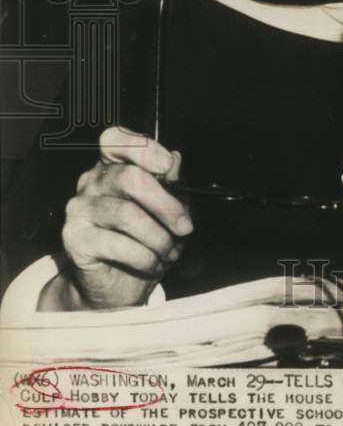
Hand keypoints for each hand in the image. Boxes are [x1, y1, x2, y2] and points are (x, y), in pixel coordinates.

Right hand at [57, 126, 192, 309]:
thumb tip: (175, 160)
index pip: (115, 139)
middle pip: (129, 178)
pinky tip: (151, 263)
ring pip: (127, 214)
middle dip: (166, 205)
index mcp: (113, 166)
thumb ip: (171, 184)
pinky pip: (117, 244)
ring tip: (169, 251)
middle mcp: (91, 181)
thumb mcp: (167, 211)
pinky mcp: (74, 238)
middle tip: (184, 227)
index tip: (167, 167)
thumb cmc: (146, 241)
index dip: (144, 149)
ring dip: (158, 237)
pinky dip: (144, 256)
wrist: (119, 286)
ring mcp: (79, 208)